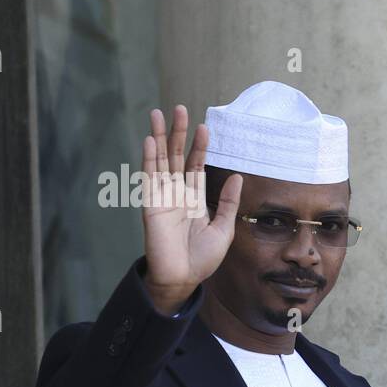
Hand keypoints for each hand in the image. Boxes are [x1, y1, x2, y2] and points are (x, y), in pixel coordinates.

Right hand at [141, 105, 241, 314]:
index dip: (199, 147)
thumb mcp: (224, 228)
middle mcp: (176, 193)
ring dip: (159, 137)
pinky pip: (149, 178)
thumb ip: (229, 202)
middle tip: (178, 108)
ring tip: (158, 113)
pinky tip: (150, 140)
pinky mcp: (151, 205)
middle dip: (177, 133)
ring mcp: (162, 197)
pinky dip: (149, 159)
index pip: (196, 165)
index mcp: (194, 198)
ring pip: (160, 160)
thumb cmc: (202, 258)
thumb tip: (238, 175)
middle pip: (175, 156)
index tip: (204, 127)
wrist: (184, 279)